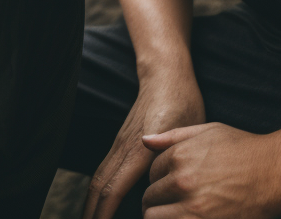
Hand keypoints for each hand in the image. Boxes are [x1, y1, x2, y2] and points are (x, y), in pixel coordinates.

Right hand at [83, 72, 204, 218]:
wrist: (166, 76)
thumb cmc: (183, 104)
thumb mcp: (189, 134)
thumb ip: (175, 161)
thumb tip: (166, 190)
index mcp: (140, 149)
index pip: (115, 187)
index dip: (106, 212)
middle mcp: (124, 147)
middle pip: (100, 185)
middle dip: (92, 212)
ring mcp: (120, 143)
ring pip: (99, 177)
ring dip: (91, 201)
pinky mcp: (121, 141)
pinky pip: (105, 170)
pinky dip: (99, 189)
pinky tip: (101, 201)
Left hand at [142, 123, 280, 218]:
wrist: (277, 173)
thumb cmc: (243, 148)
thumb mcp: (206, 131)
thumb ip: (171, 136)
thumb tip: (144, 140)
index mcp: (179, 158)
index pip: (151, 174)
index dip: (159, 179)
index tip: (170, 183)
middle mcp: (183, 183)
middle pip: (150, 199)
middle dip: (157, 201)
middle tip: (170, 203)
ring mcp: (196, 209)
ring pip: (155, 218)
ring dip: (161, 216)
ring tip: (174, 213)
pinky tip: (186, 217)